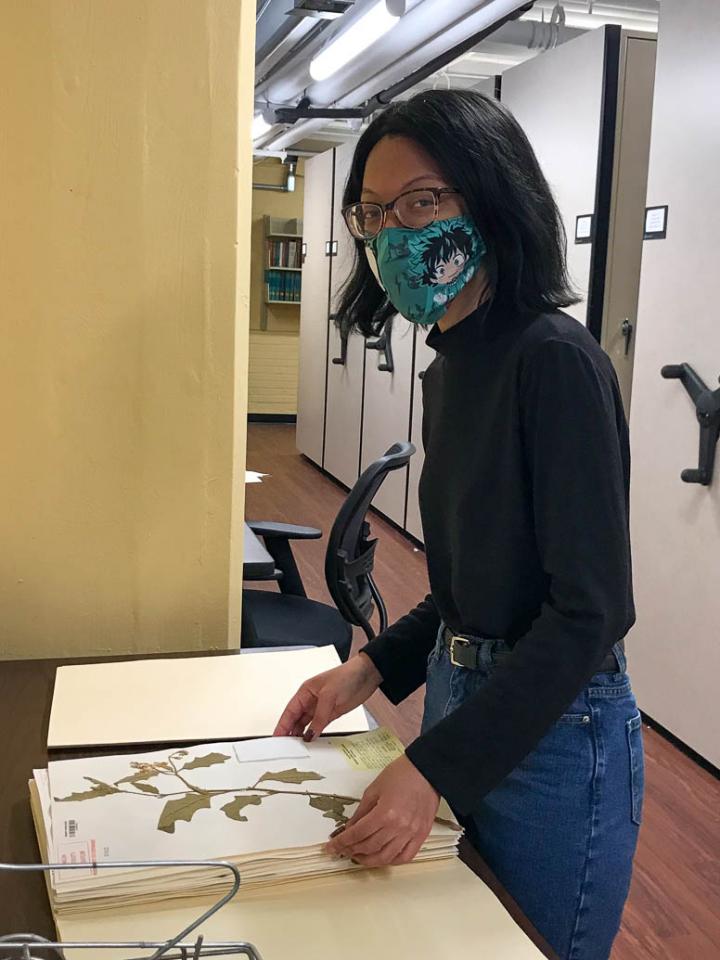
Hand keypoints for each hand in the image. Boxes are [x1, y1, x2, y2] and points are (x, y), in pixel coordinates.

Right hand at [273, 653, 381, 740]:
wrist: (367, 675)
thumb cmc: (347, 675)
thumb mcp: (330, 694)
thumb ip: (319, 717)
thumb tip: (310, 734)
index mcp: (305, 692)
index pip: (289, 711)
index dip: (282, 725)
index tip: (276, 737)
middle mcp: (311, 701)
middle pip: (296, 720)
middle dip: (290, 733)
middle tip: (285, 748)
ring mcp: (321, 708)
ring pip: (307, 725)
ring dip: (302, 735)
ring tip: (297, 748)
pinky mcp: (331, 714)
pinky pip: (319, 727)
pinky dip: (315, 735)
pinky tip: (311, 742)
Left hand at [325, 755, 439, 866]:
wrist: (426, 769)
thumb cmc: (400, 774)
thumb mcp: (373, 790)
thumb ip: (361, 812)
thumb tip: (349, 829)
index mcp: (384, 813)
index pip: (358, 834)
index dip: (341, 843)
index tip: (331, 848)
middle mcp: (398, 827)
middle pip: (370, 848)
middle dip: (352, 851)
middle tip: (343, 850)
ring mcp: (411, 834)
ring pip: (386, 857)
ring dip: (369, 860)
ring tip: (359, 856)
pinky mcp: (422, 835)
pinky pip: (405, 857)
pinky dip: (392, 861)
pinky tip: (382, 858)